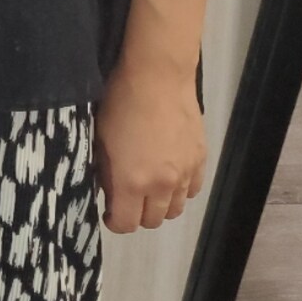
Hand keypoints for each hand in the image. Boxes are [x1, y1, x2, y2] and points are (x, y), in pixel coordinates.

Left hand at [93, 56, 206, 232]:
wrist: (158, 76)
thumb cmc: (120, 102)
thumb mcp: (101, 139)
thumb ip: (106, 173)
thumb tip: (110, 191)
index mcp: (132, 182)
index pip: (127, 224)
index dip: (115, 222)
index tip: (109, 211)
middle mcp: (162, 185)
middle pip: (153, 221)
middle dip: (137, 214)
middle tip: (127, 198)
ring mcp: (185, 173)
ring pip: (175, 209)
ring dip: (160, 204)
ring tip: (149, 187)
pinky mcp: (200, 159)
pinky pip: (192, 189)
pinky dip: (180, 189)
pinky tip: (170, 175)